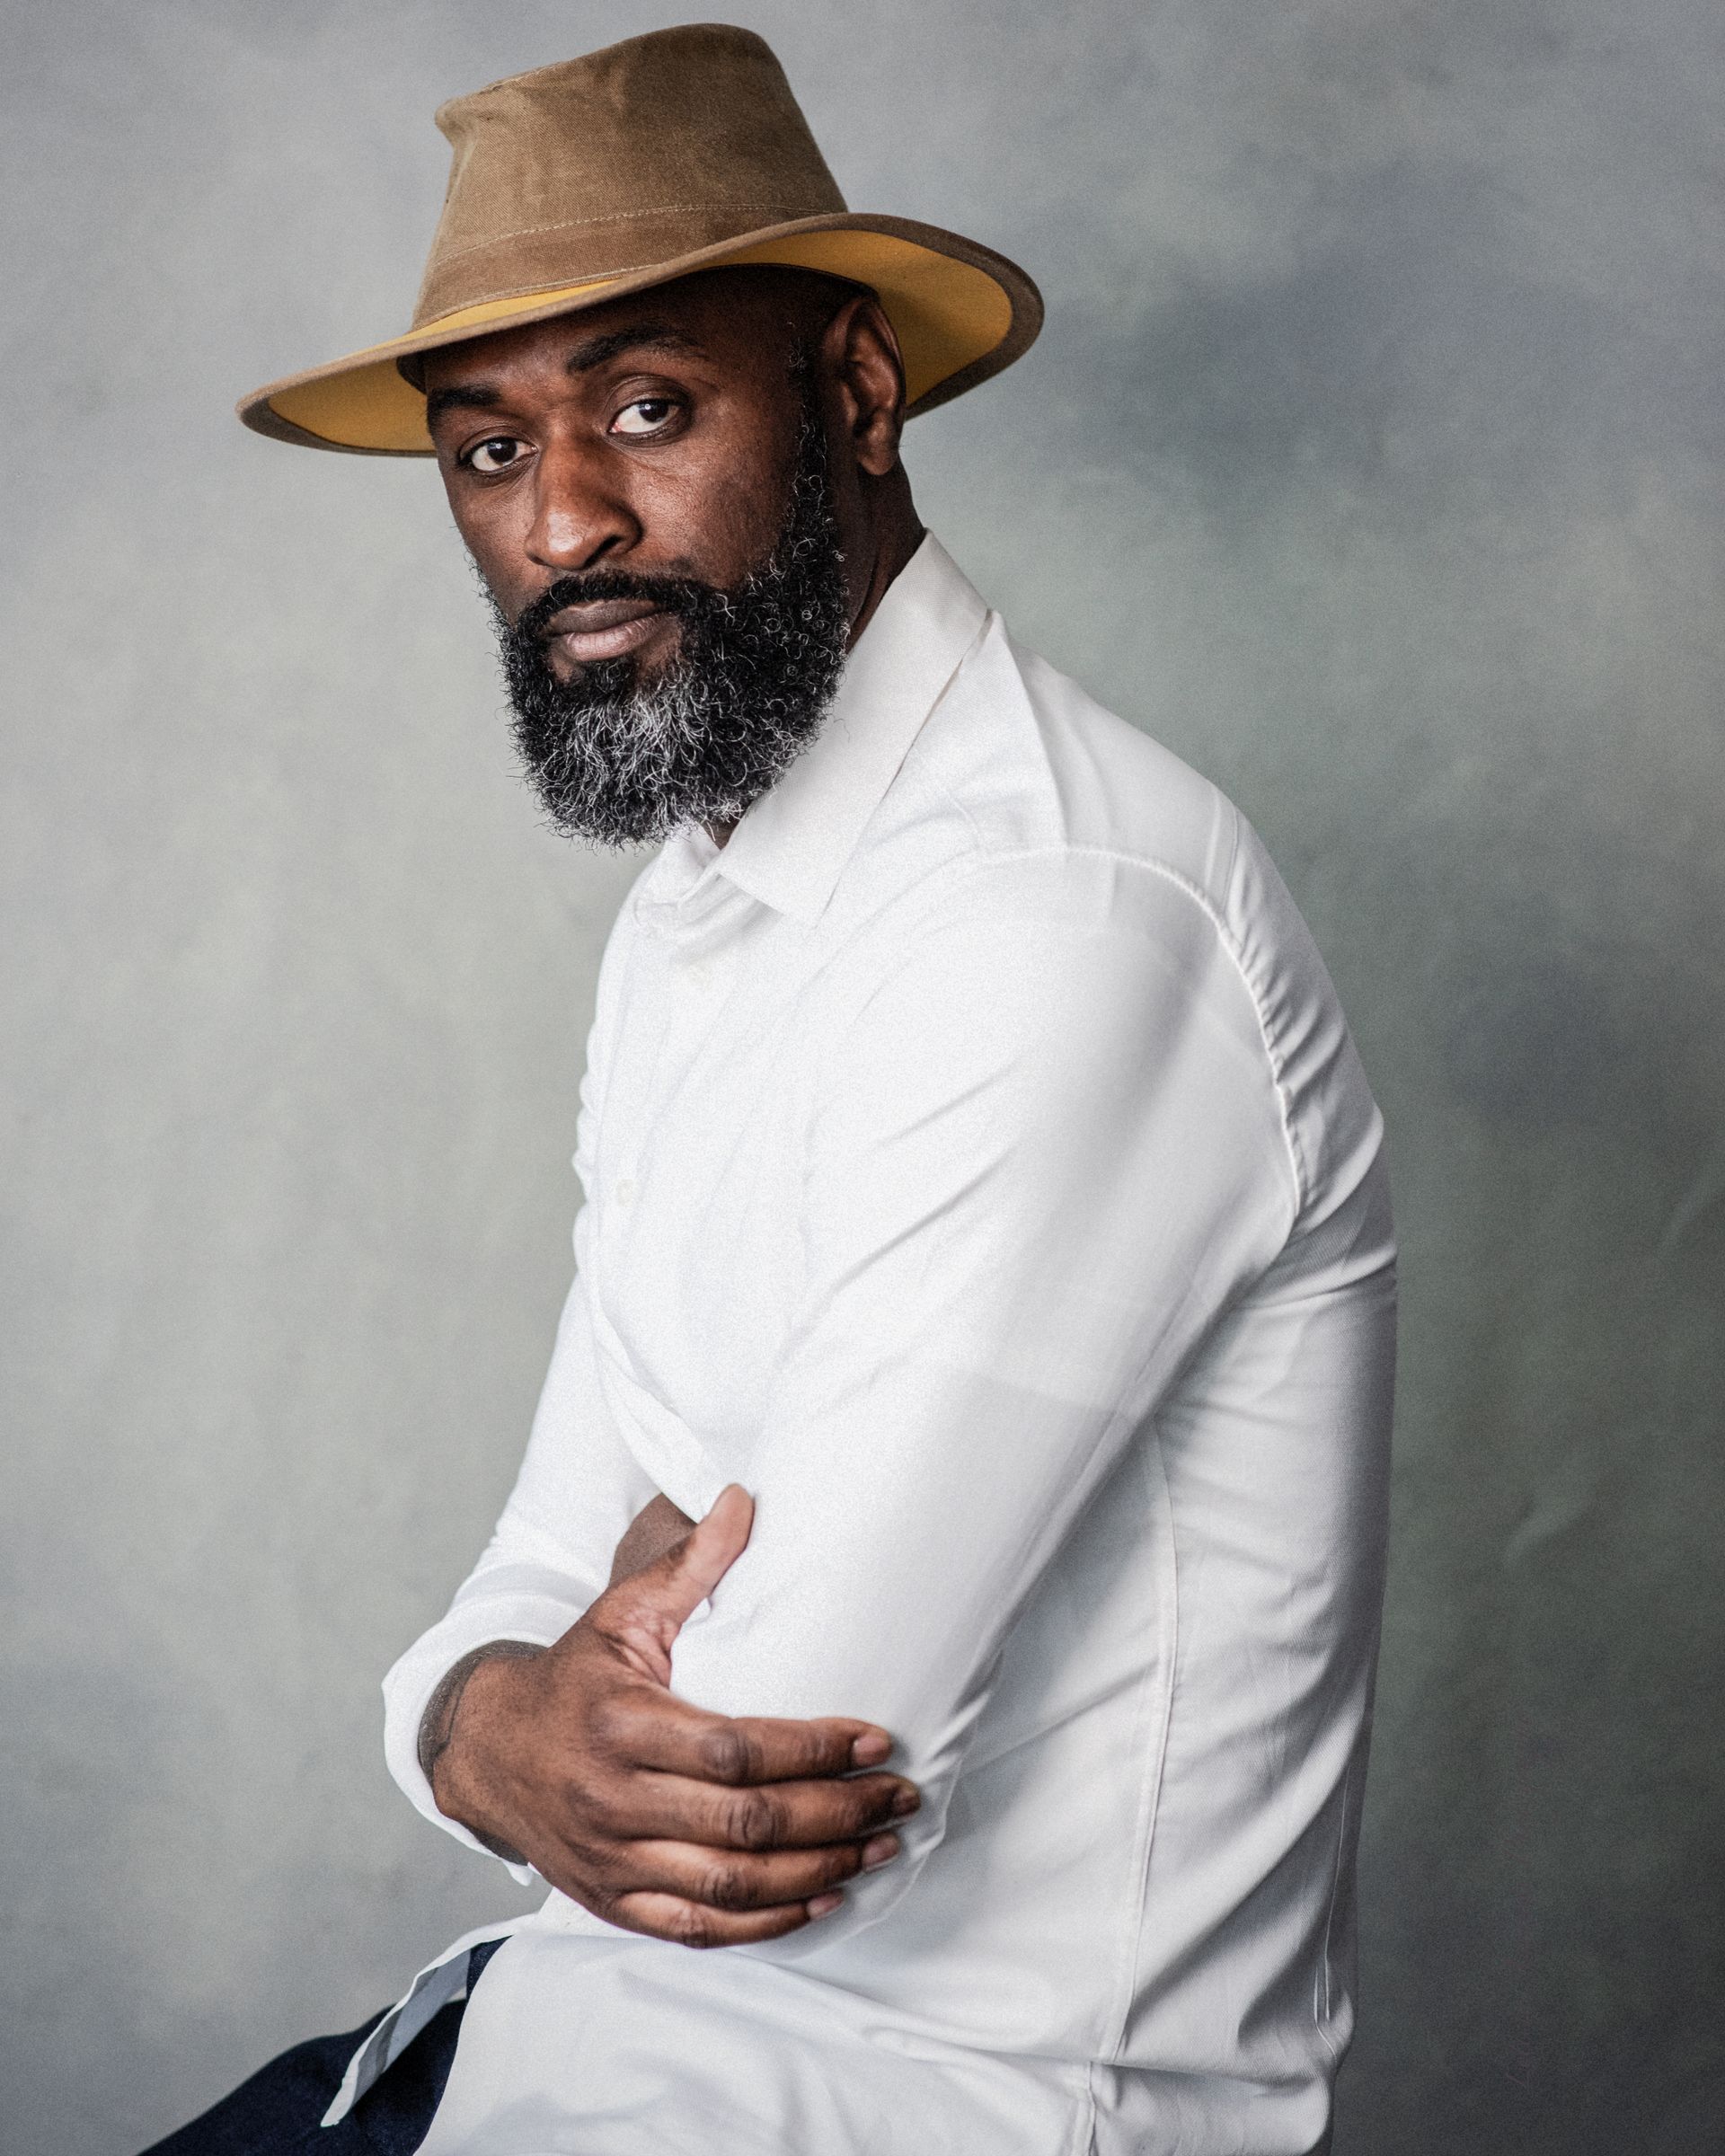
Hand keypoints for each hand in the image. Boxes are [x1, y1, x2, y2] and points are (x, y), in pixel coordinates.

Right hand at [427, 1486, 920, 1946]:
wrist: (489, 1751)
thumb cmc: (574, 1677)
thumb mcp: (621, 1612)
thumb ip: (689, 1563)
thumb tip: (744, 1499)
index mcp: (621, 1723)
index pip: (733, 1750)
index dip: (812, 1750)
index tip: (876, 1740)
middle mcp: (614, 1799)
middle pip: (743, 1822)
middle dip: (835, 1813)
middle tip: (898, 1797)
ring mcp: (613, 1859)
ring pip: (730, 1885)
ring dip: (817, 1872)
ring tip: (878, 1846)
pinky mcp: (614, 1901)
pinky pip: (698, 1928)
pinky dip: (766, 1922)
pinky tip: (822, 1899)